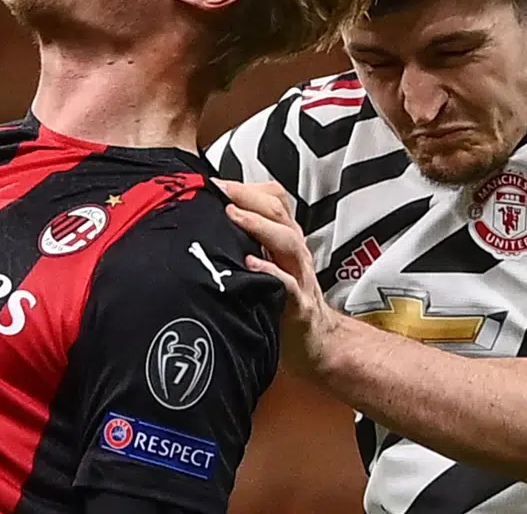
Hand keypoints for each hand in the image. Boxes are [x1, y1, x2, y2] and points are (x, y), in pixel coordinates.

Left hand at [217, 180, 339, 373]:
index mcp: (286, 240)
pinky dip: (270, 271)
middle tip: (221, 191)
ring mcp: (299, 277)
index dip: (246, 188)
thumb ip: (250, 244)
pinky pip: (287, 283)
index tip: (215, 183)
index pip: (273, 200)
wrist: (316, 343)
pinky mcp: (298, 305)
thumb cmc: (283, 303)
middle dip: (248, 197)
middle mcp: (294, 253)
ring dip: (259, 225)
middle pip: (279, 213)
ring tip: (233, 215)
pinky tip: (251, 264)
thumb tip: (211, 225)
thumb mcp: (270, 266)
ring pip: (287, 240)